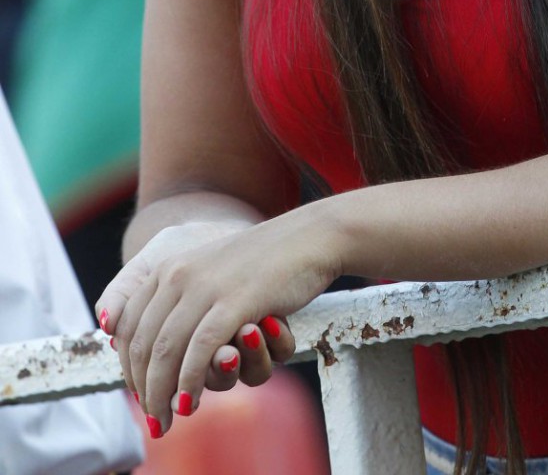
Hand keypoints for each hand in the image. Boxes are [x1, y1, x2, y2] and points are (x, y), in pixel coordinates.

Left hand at [97, 208, 336, 436]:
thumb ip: (186, 297)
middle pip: (144, 343)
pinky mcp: (234, 301)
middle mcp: (179, 274)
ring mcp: (205, 286)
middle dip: (144, 388)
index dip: (129, 366)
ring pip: (167, 351)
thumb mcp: (215, 271)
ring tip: (167, 420)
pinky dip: (190, 382)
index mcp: (170, 266)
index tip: (141, 393)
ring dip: (162, 394)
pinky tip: (189, 403)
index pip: (129, 324)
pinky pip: (200, 350)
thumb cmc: (266, 260)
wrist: (310, 236)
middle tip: (153, 419)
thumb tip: (161, 342)